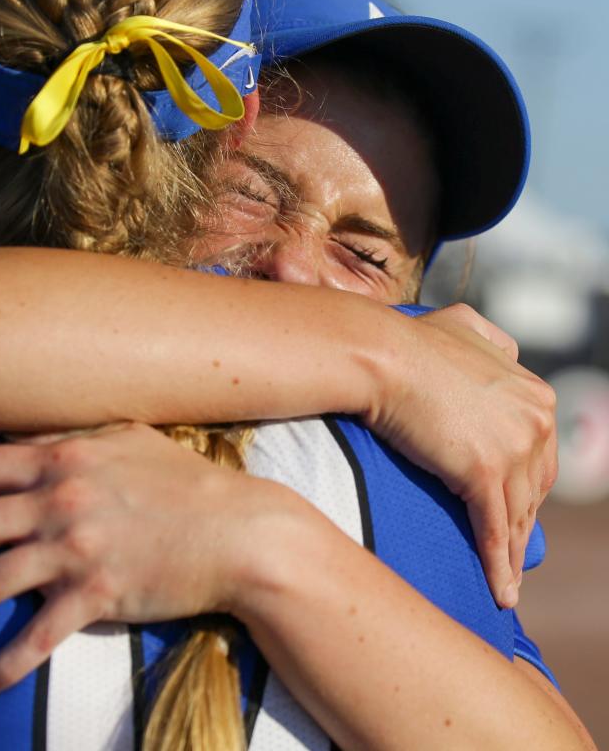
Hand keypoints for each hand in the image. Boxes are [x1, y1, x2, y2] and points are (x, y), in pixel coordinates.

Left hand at [0, 422, 275, 698]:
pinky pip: (37, 637)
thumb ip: (69, 432)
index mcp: (58, 458)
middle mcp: (56, 502)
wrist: (236, 530)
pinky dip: (2, 665)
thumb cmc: (181, 478)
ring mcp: (74, 551)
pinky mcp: (97, 597)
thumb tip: (25, 429)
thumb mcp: (124, 437)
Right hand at [373, 303, 556, 607]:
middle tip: (507, 550)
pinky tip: (501, 591)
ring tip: (505, 583)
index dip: (524, 487)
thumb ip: (492, 339)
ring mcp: (513, 448)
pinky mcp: (484, 473)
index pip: (539, 455)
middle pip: (533, 488)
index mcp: (535, 393)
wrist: (379, 354)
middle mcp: (536, 420)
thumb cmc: (408, 340)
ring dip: (512, 554)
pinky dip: (498, 566)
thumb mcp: (464, 326)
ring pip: (516, 514)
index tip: (512, 509)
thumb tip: (508, 351)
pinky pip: (495, 530)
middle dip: (521, 522)